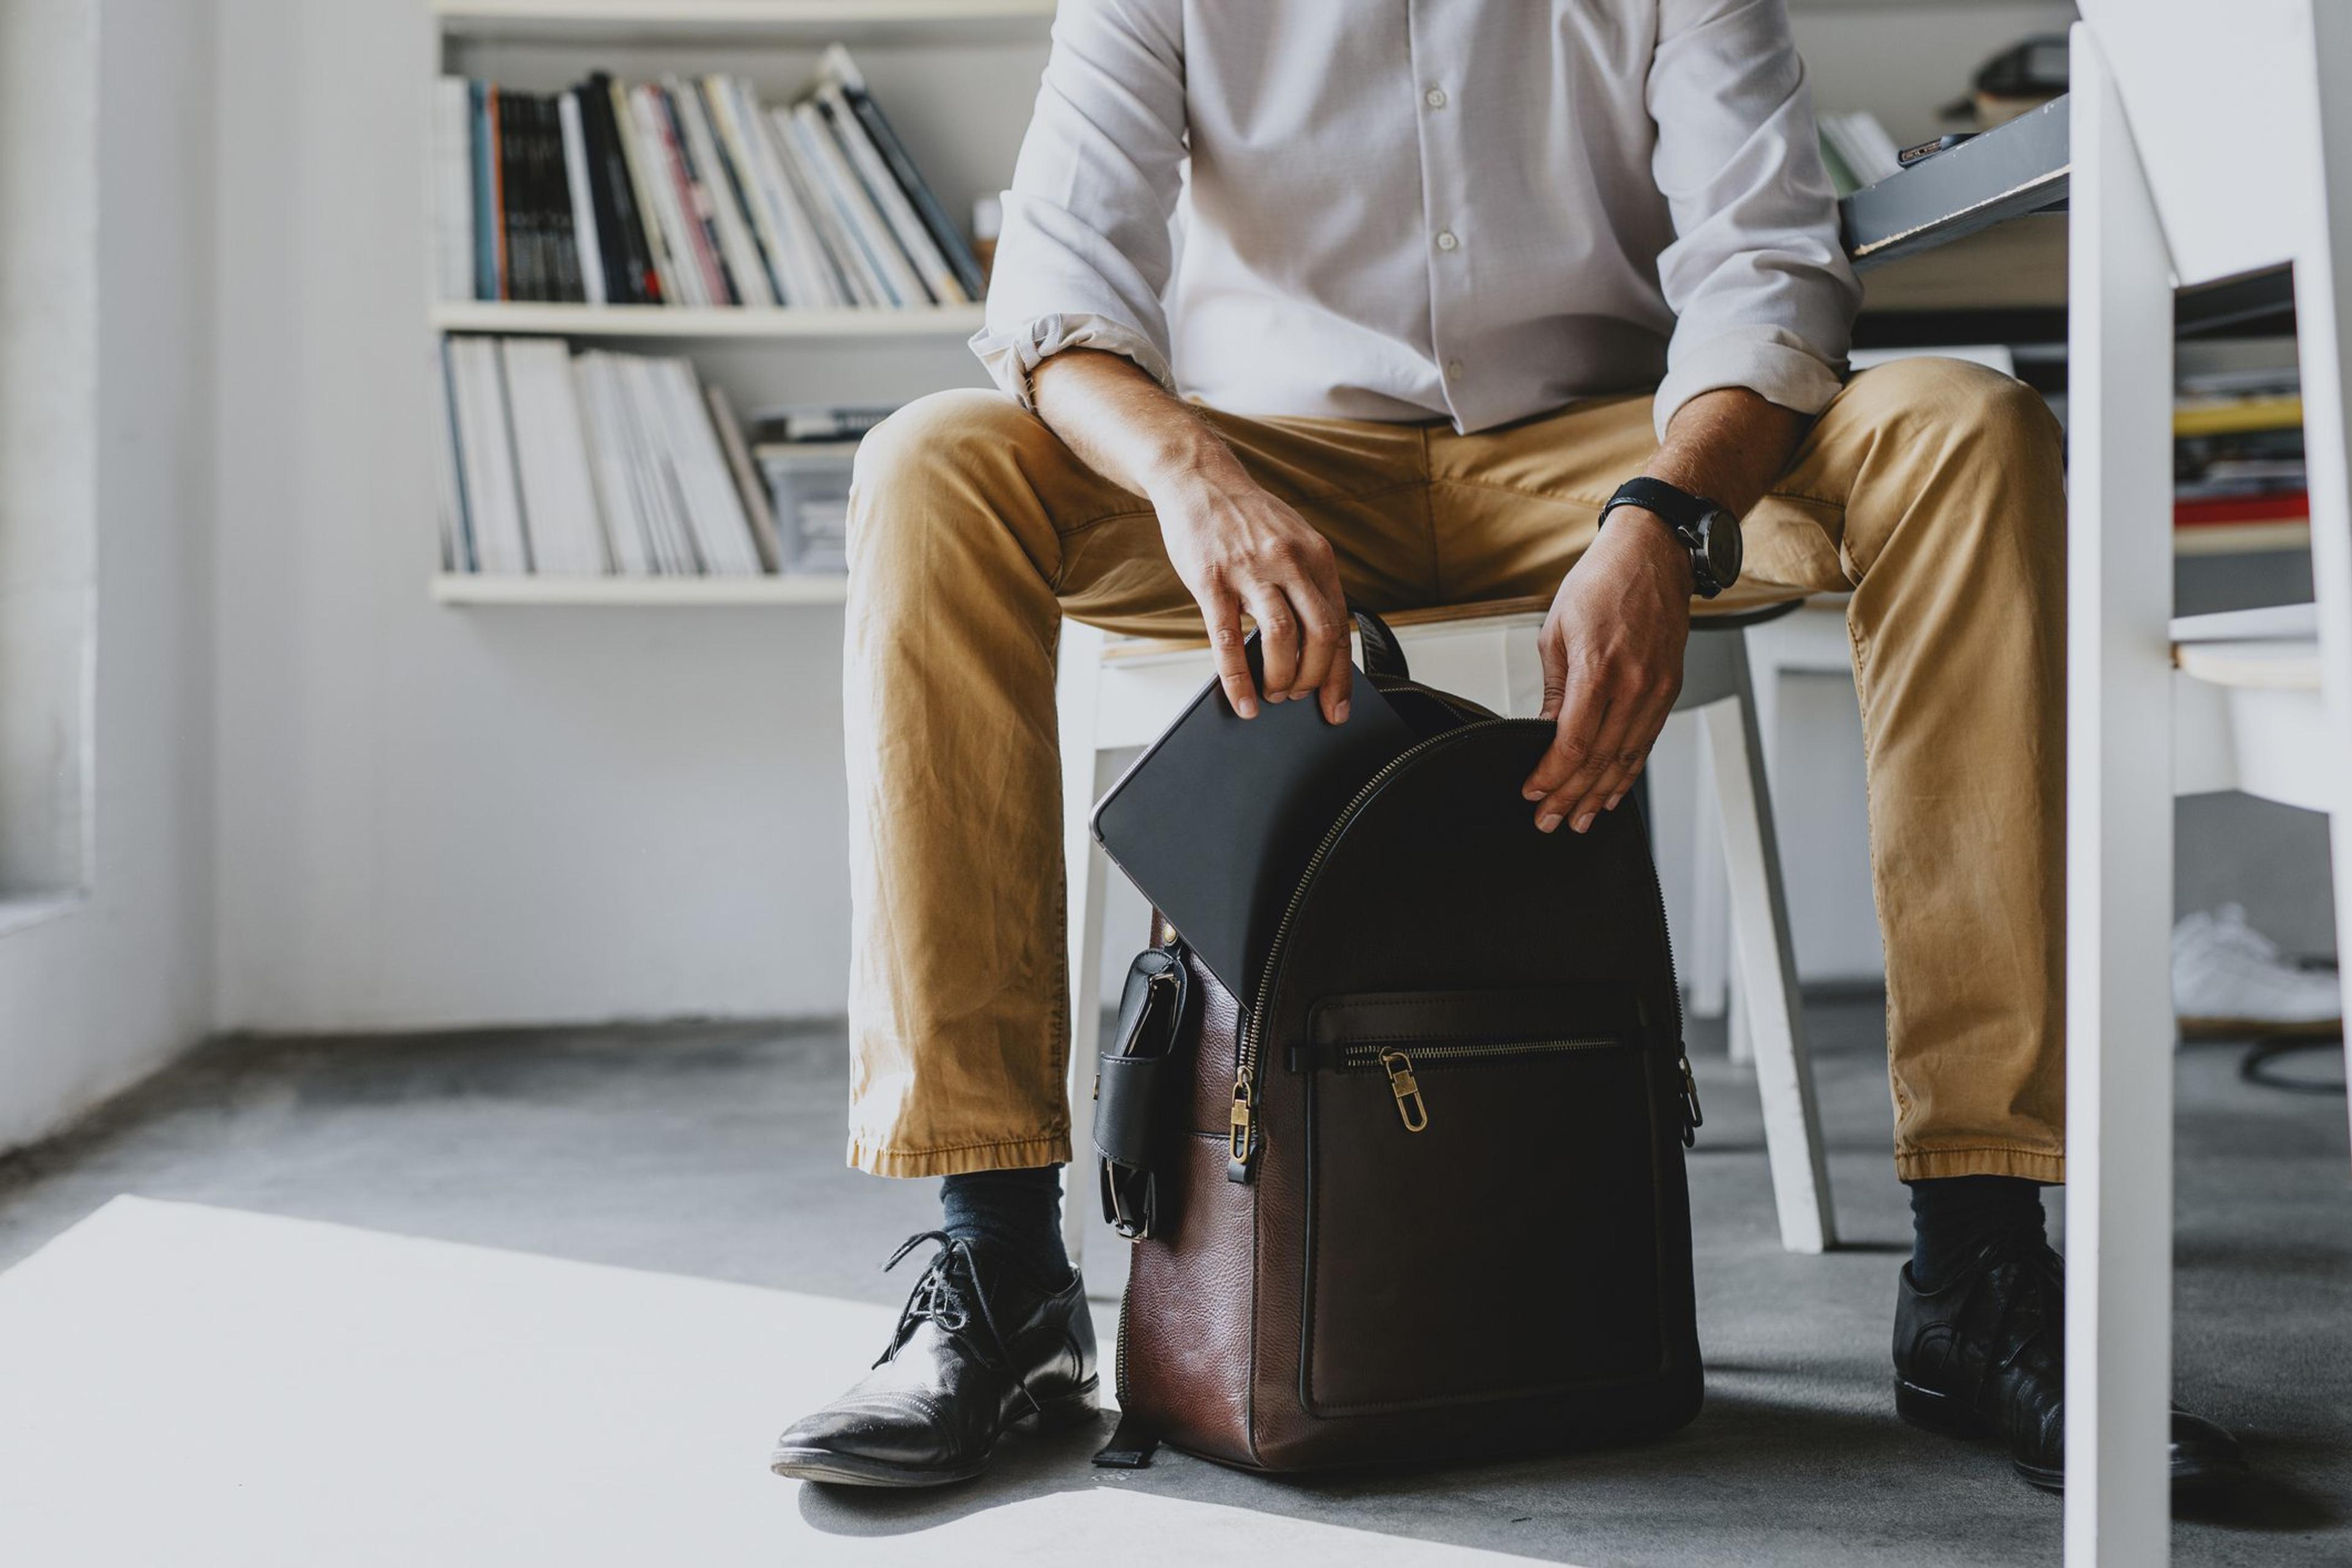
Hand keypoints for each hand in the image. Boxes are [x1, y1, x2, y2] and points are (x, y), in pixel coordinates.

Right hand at [1151, 468, 1349, 722]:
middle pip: (1320, 633)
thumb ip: (1307, 584)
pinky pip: (1228, 640)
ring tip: (1274, 693)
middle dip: (1313, 677)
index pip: (1339, 624)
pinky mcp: (1212, 580)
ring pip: (1283, 636)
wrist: (1198, 477)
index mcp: (1316, 555)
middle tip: (1299, 696)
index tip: (1338, 706)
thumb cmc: (1244, 516)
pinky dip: (1239, 679)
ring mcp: (1251, 570)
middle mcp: (1290, 561)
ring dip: (1282, 677)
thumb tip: (1316, 642)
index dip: (1340, 672)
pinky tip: (1243, 700)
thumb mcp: (1291, 540)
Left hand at [1520, 513, 1692, 832]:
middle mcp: (1634, 683)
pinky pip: (1647, 742)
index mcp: (1598, 667)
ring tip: (1579, 819)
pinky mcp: (1670, 689)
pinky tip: (1611, 790)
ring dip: (1600, 794)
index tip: (1533, 793)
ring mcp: (1657, 689)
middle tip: (1549, 821)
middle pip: (1600, 759)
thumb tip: (1544, 732)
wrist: (1653, 554)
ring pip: (1627, 758)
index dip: (1552, 776)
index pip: (1573, 742)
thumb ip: (1554, 690)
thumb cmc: (1603, 582)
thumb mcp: (1558, 632)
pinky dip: (1628, 771)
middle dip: (1570, 796)